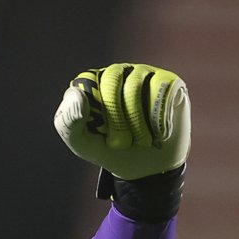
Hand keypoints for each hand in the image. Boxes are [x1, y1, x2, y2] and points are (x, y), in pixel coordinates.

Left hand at [54, 63, 190, 179]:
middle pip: (111, 80)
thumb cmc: (109, 148)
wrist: (145, 166)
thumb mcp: (80, 142)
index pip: (87, 81)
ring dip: (136, 122)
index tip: (99, 133)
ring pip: (135, 87)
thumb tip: (78, 94)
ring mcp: (145, 75)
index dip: (93, 111)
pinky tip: (159, 134)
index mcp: (93, 82)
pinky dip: (158, 119)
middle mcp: (119, 73)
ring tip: (140, 141)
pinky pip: (162, 91)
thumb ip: (68, 121)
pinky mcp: (170, 83)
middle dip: (115, 118)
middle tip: (120, 143)